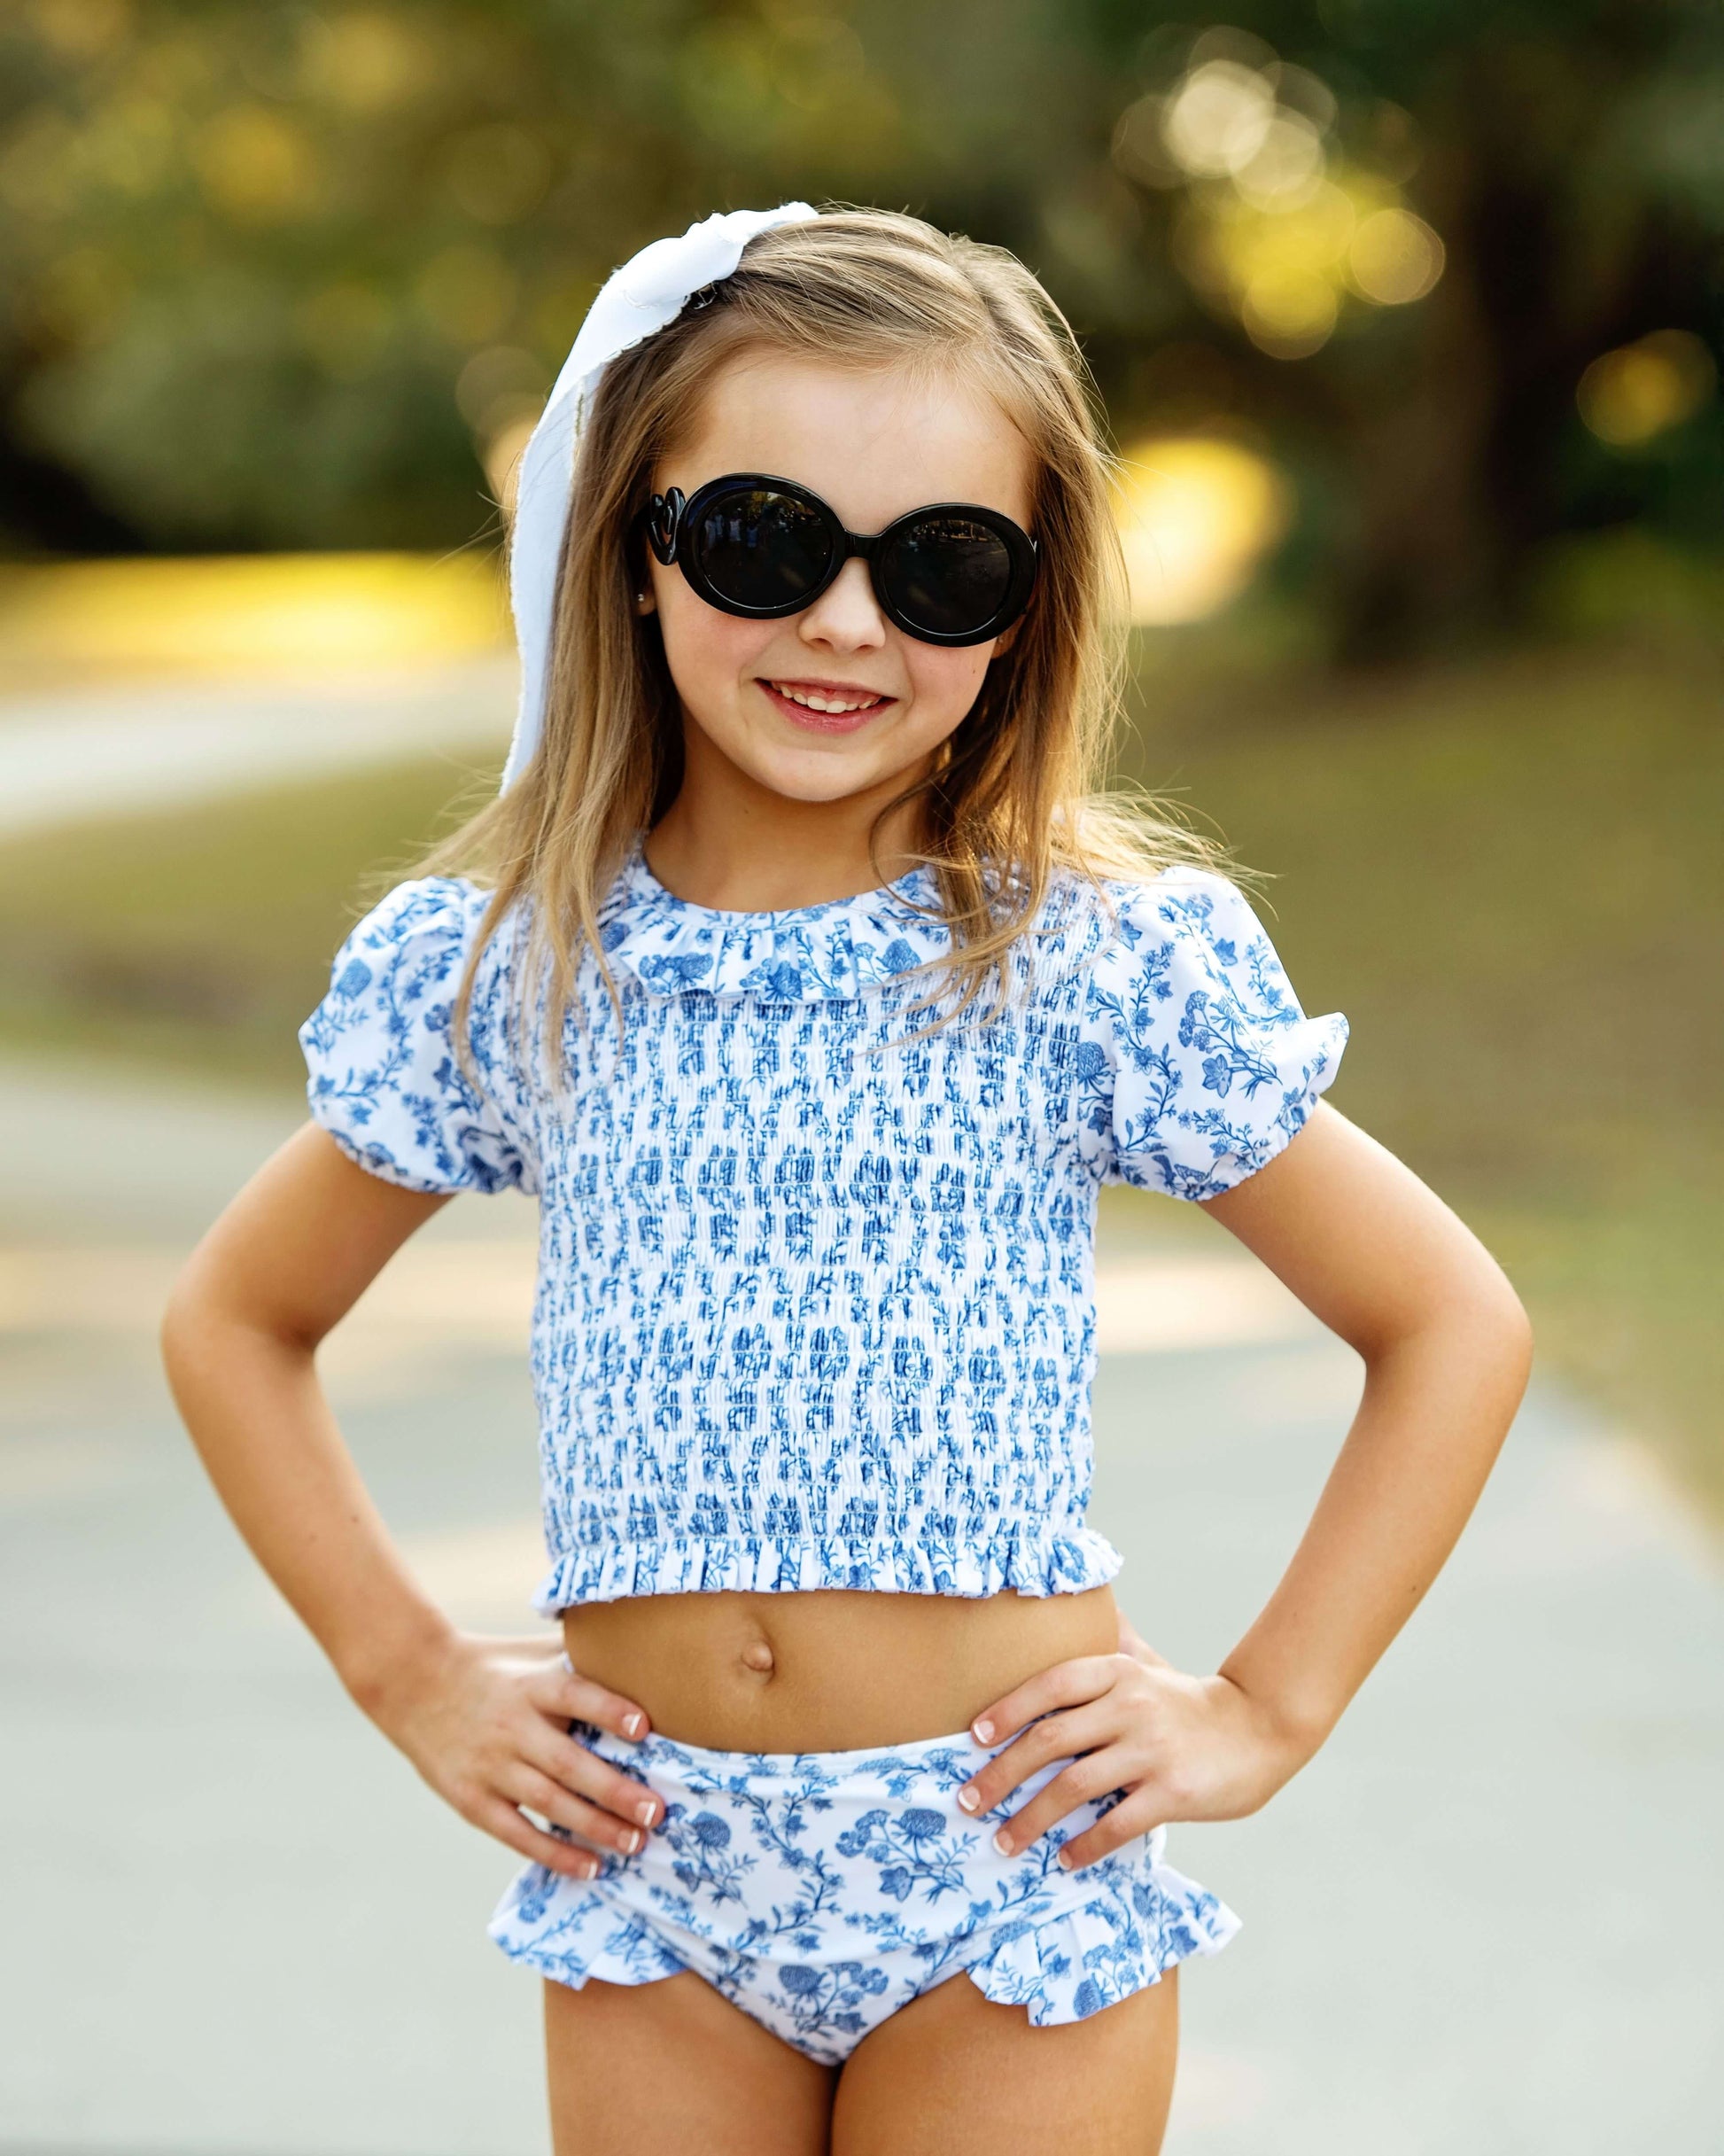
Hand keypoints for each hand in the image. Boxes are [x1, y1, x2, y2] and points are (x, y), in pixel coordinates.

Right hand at [360, 1631, 661, 1878]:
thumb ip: (578, 1657)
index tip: (644, 1728)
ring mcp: (490, 1767)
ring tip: (635, 1843)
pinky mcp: (471, 1800)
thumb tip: (638, 1657)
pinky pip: (517, 1833)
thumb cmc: (491, 1667)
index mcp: (530, 1686)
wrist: (414, 1684)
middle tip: (656, 1813)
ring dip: (595, 1827)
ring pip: (548, 1803)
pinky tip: (590, 1867)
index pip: (573, 1695)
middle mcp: (512, 1727)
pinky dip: (554, 1853)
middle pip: (567, 1763)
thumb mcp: (530, 1652)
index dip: (609, 1710)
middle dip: (615, 1791)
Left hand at [956, 1611, 1309, 1871]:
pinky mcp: (1172, 1793)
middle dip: (1002, 1773)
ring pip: (1074, 1788)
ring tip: (1005, 1841)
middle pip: (1050, 1740)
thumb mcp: (1149, 1666)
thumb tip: (1077, 1605)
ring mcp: (1151, 1751)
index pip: (1050, 1685)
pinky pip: (1115, 1825)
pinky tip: (1063, 1858)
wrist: (1259, 1730)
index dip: (1008, 1709)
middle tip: (969, 1799)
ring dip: (1030, 1819)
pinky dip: (1084, 1846)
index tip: (974, 1737)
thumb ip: (1111, 1645)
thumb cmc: (1189, 1704)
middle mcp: (1130, 1707)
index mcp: (1119, 1673)